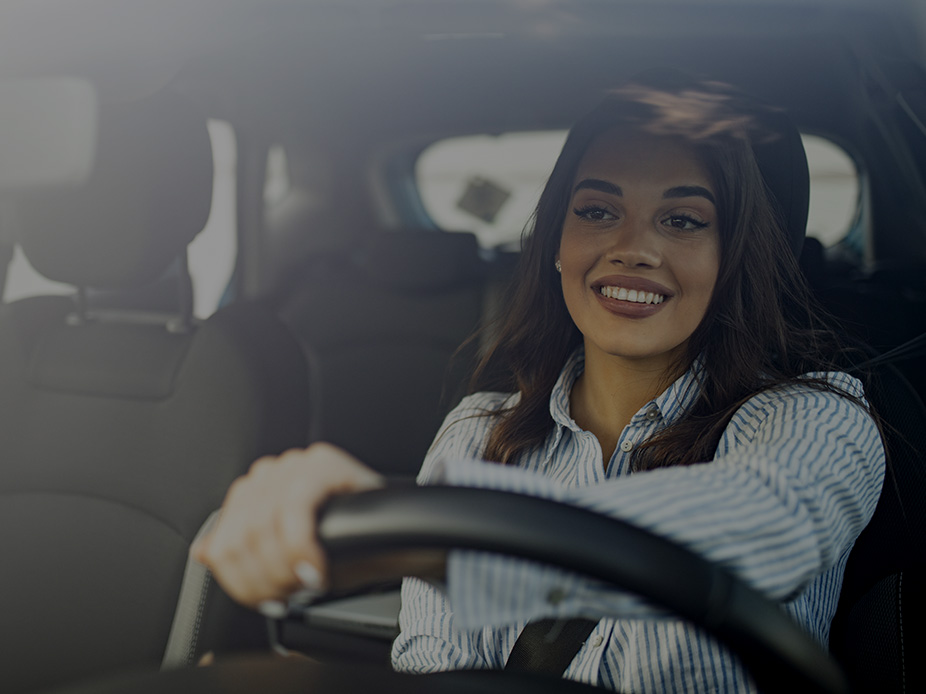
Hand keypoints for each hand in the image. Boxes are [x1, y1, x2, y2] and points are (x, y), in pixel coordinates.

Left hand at [191, 443, 383, 608]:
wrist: (396, 532)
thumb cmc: (344, 544)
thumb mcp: (286, 556)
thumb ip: (244, 552)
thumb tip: (205, 552)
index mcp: (254, 493)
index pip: (224, 542)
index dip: (242, 582)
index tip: (268, 602)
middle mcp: (269, 474)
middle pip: (240, 540)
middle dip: (265, 580)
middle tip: (291, 597)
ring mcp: (294, 464)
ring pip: (262, 528)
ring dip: (284, 570)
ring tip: (307, 584)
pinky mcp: (321, 463)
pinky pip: (295, 511)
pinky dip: (302, 549)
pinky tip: (318, 569)